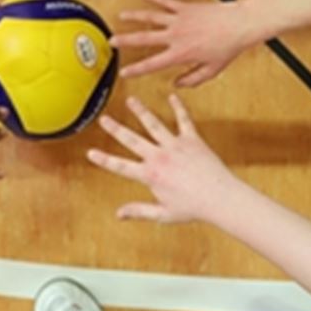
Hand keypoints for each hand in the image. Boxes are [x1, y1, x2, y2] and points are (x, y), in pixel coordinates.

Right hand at [88, 95, 244, 222]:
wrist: (220, 198)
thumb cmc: (193, 208)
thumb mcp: (163, 214)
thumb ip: (139, 211)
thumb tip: (119, 214)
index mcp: (150, 175)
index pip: (120, 166)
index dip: (103, 160)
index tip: (90, 152)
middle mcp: (159, 157)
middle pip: (132, 140)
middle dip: (115, 129)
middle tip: (104, 119)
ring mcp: (175, 146)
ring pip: (153, 124)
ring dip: (141, 111)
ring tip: (131, 100)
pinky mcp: (192, 140)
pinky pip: (183, 120)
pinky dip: (178, 107)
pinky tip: (172, 96)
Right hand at [112, 0, 251, 85]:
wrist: (240, 24)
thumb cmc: (228, 47)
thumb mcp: (212, 70)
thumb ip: (192, 79)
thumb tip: (177, 83)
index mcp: (180, 54)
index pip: (152, 64)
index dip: (135, 69)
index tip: (123, 72)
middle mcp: (176, 36)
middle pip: (144, 38)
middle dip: (125, 41)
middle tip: (111, 41)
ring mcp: (179, 19)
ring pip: (150, 17)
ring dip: (134, 16)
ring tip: (120, 16)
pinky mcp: (185, 7)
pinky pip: (165, 1)